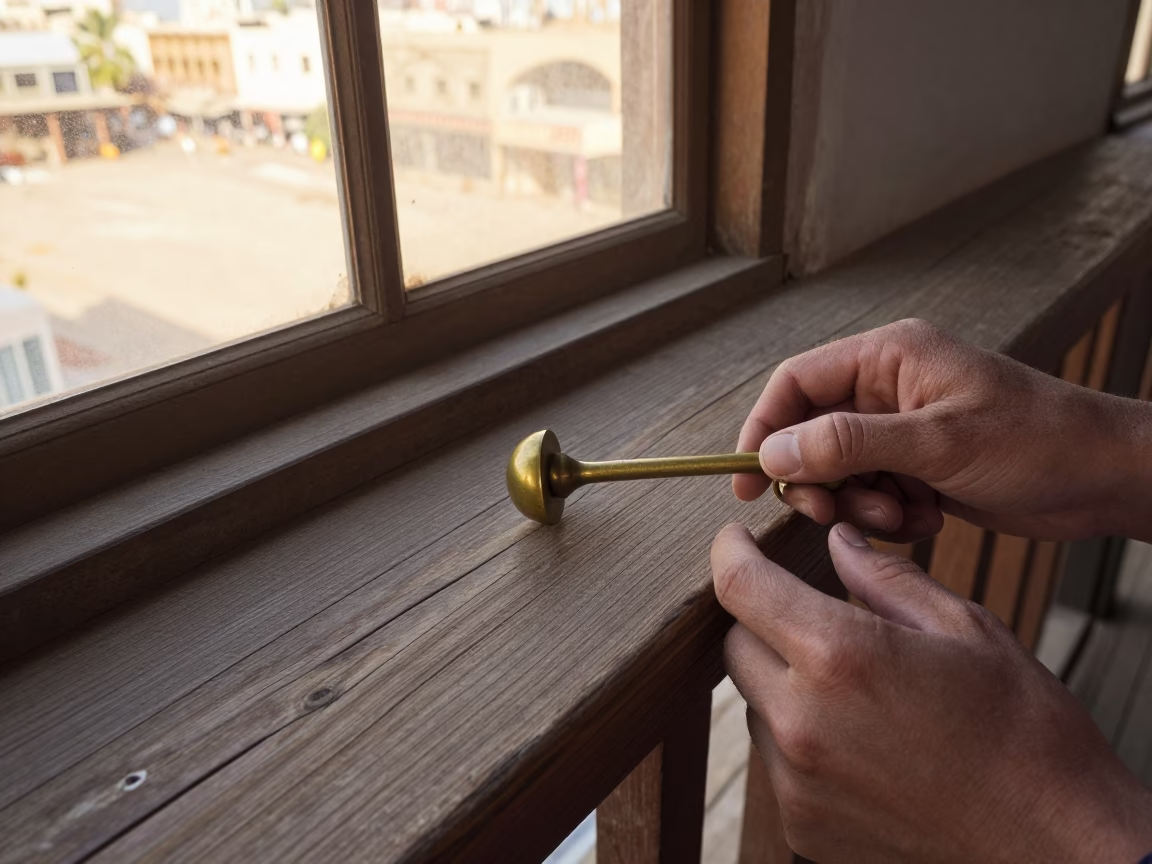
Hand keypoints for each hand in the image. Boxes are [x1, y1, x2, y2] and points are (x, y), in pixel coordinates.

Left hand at [713, 522, 1151, 862]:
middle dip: (763, 620)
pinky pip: (777, 761)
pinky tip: (862, 742)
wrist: (1057, 848)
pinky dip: (802, 739)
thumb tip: (839, 544)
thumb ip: (887, 581)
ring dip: (784, 683)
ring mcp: (797, 781)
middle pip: (735, 646)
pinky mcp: (803, 825)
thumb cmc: (1025, 733)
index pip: (740, 587)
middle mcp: (802, 721)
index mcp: (840, 657)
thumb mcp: (968, 629)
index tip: (735, 541)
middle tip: (813, 617)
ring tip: (858, 692)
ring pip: (754, 704)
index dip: (729, 552)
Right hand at [734, 318, 1151, 542]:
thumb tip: (774, 452)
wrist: (1105, 479)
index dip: (763, 429)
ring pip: (840, 471)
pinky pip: (873, 493)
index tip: (746, 480)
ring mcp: (903, 429)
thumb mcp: (938, 442)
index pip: (796, 384)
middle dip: (819, 479)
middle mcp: (888, 388)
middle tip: (833, 512)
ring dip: (858, 503)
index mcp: (888, 357)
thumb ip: (850, 443)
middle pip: (811, 433)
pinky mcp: (919, 466)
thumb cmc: (1037, 442)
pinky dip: (889, 515)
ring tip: (901, 515)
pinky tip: (928, 518)